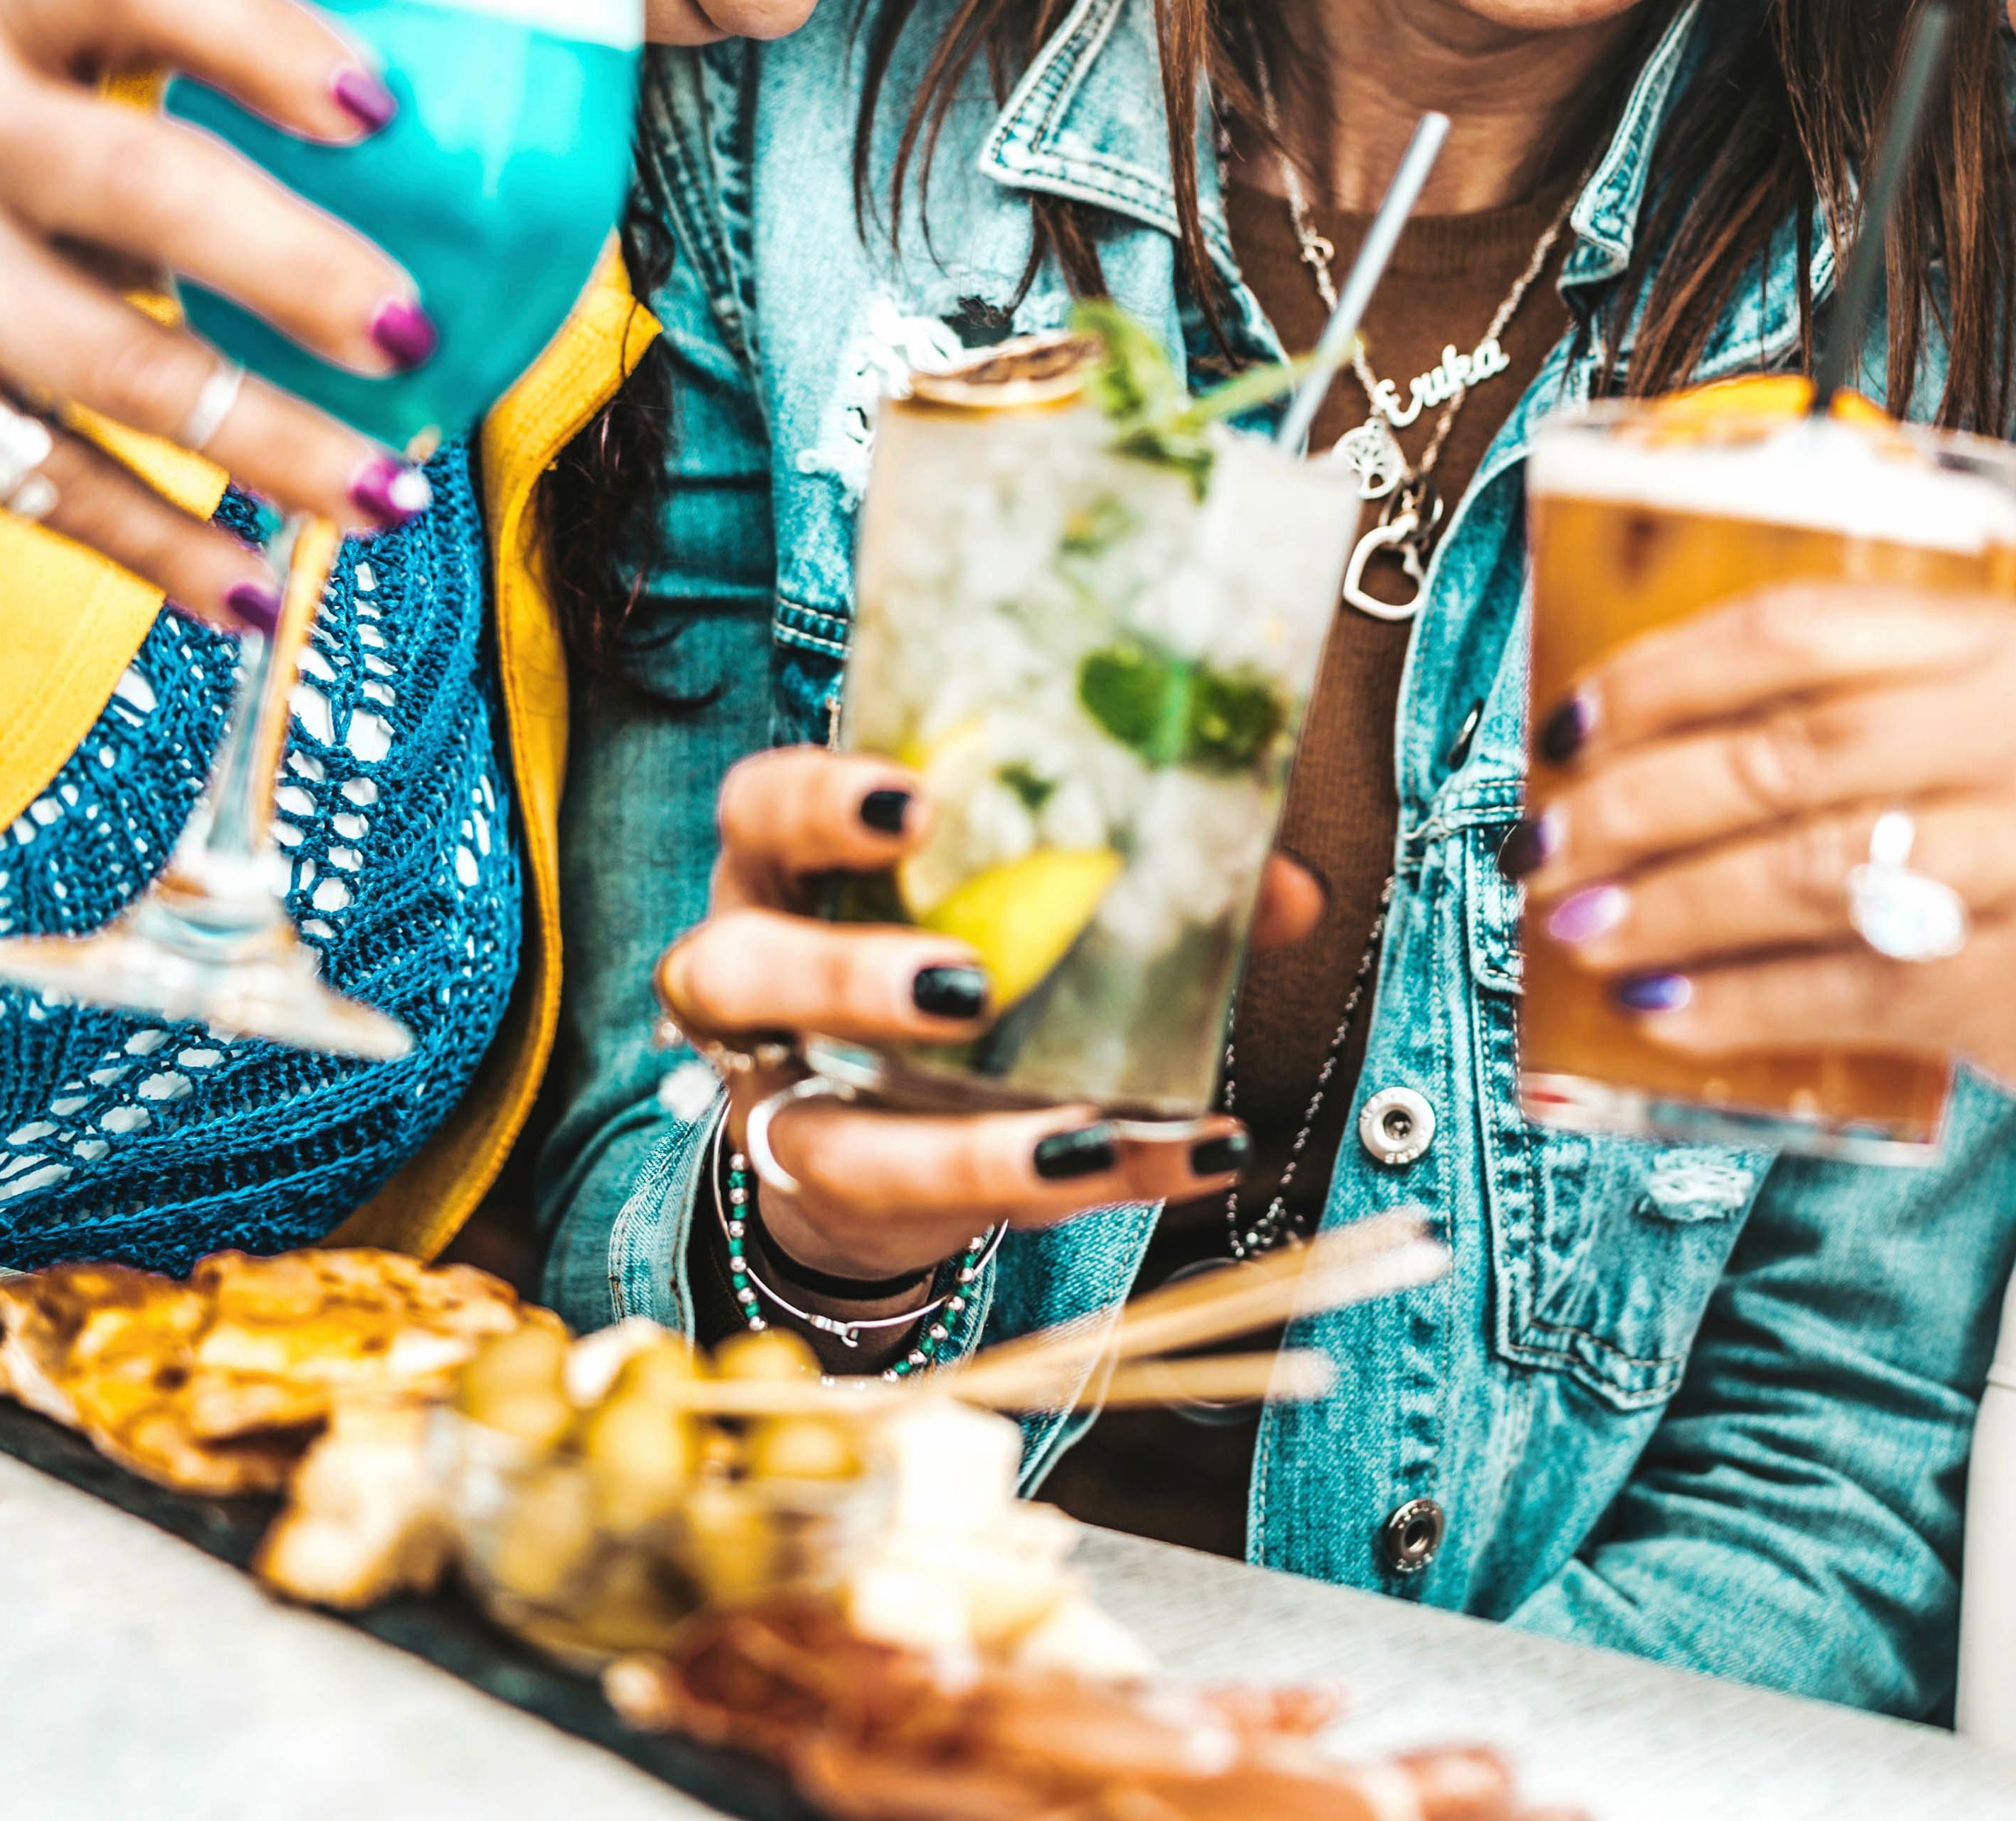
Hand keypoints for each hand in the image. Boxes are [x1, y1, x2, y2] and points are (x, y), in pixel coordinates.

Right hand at [0, 0, 430, 627]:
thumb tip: (380, 187)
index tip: (383, 108)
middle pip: (152, 190)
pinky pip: (57, 484)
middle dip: (300, 270)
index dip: (271, 38)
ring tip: (390, 498)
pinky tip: (255, 593)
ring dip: (274, 445)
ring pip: (125, 369)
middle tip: (414, 333)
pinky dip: (166, 550)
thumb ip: (134, 109)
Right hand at [655, 748, 1313, 1286]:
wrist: (872, 1132)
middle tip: (967, 981)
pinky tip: (1176, 1163)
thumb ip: (1143, 877)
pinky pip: (933, 1213)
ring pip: (807, 1133)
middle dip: (840, 975)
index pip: (759, 808)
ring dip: (947, 1144)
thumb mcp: (1020, 900)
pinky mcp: (844, 1198)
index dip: (816, 803)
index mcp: (788, 870)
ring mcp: (782, 1105)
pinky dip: (1063, 1190)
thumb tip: (1289, 891)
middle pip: (726, 968)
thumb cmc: (955, 962)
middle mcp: (751, 982)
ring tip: (1076, 1136)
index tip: (917, 801)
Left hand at [1527, 584, 2015, 1242]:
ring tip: (1583, 928)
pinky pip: (1842, 987)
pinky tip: (1672, 1016)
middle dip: (1632, 799)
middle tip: (1551, 835)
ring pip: (1794, 871)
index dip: (1666, 670)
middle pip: (1777, 750)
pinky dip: (1737, 1007)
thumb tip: (1727, 753)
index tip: (1579, 711)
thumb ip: (1939, 723)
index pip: (1807, 627)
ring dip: (1661, 906)